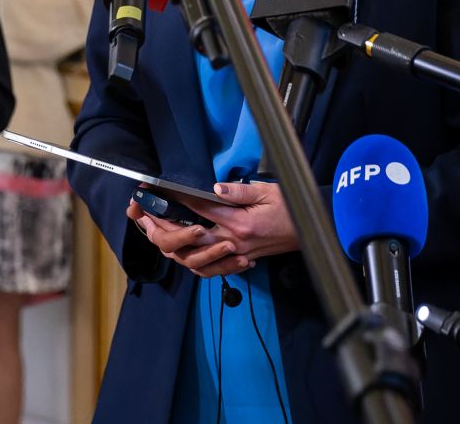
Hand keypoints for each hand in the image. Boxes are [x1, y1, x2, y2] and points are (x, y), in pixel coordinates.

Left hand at [125, 181, 299, 279]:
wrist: (311, 231)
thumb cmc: (291, 208)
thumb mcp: (267, 191)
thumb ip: (239, 191)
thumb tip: (214, 188)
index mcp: (240, 222)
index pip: (200, 209)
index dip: (177, 198)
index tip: (161, 190)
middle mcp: (234, 242)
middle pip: (190, 238)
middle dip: (164, 225)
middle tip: (147, 213)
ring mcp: (235, 255)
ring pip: (196, 259)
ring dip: (174, 246)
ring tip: (157, 232)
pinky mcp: (240, 262)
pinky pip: (211, 270)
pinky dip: (194, 263)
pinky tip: (184, 252)